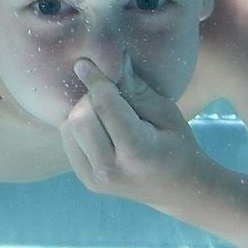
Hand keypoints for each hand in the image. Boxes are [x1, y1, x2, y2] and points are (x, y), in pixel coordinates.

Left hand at [60, 55, 206, 207]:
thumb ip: (136, 88)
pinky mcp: (86, 181)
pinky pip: (68, 141)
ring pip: (69, 128)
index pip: (105, 105)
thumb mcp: (166, 112)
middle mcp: (111, 169)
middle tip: (110, 95)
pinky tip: (99, 127)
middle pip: (81, 117)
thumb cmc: (177, 143)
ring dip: (83, 112)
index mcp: (137, 151)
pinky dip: (79, 127)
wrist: (179, 189)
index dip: (94, 79)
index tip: (84, 62)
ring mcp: (95, 179)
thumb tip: (113, 59)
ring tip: (107, 113)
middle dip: (90, 98)